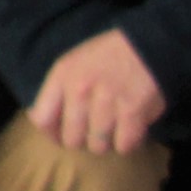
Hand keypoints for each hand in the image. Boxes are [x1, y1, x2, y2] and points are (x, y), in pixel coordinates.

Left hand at [30, 28, 166, 158]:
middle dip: (81, 141)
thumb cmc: (108, 55)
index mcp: (62, 76)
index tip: (61, 136)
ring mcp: (107, 102)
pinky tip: (129, 130)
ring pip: (97, 146)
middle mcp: (81, 90)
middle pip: (71, 139)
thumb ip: (57, 91)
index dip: (51, 134)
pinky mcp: (133, 112)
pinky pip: (124, 145)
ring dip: (106, 143)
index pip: (42, 119)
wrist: (148, 43)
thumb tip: (44, 122)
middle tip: (92, 133)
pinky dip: (127, 143)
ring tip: (112, 130)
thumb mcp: (73, 63)